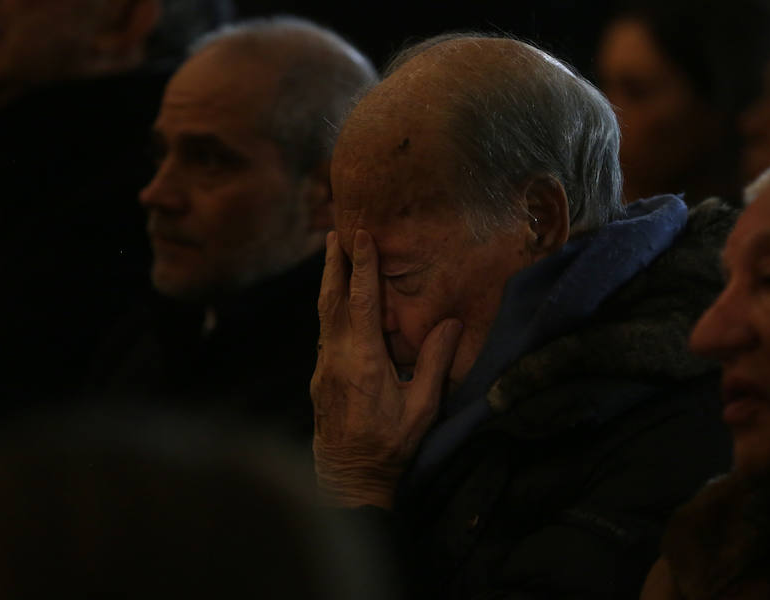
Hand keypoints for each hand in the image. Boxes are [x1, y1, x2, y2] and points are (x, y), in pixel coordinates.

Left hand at [311, 229, 461, 508]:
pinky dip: (329, 308)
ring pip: (323, 315)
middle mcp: (337, 357)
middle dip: (333, 264)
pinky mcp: (319, 378)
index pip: (361, 301)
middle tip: (334, 233)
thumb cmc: (389, 446)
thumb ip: (435, 363)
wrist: (348, 479)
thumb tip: (450, 323)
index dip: (362, 266)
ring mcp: (323, 367)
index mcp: (364, 360)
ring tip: (332, 257)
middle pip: (331, 300)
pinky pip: (324, 332)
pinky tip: (336, 303)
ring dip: (328, 283)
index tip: (361, 235)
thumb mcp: (422, 408)